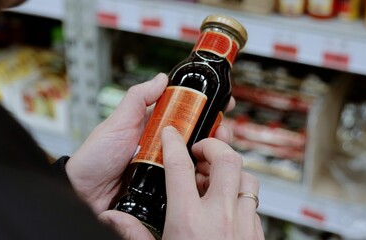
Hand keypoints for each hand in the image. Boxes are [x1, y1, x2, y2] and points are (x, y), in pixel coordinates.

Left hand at [66, 73, 235, 213]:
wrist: (84, 193)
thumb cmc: (96, 157)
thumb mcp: (117, 123)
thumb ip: (137, 99)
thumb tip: (162, 77)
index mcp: (154, 129)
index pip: (186, 114)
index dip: (206, 109)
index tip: (224, 104)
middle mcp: (162, 148)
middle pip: (197, 137)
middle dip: (215, 133)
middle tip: (224, 133)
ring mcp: (165, 169)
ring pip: (196, 160)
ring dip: (212, 156)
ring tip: (220, 153)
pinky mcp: (165, 190)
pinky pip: (187, 183)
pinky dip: (200, 179)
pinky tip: (209, 176)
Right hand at [98, 127, 262, 239]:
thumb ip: (133, 234)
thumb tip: (110, 218)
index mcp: (188, 221)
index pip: (179, 166)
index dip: (173, 142)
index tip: (170, 133)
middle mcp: (220, 217)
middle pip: (227, 161)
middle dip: (213, 146)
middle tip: (199, 150)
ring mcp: (243, 225)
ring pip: (246, 178)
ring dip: (231, 170)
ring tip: (213, 176)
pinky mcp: (256, 236)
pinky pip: (252, 202)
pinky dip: (239, 193)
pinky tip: (224, 203)